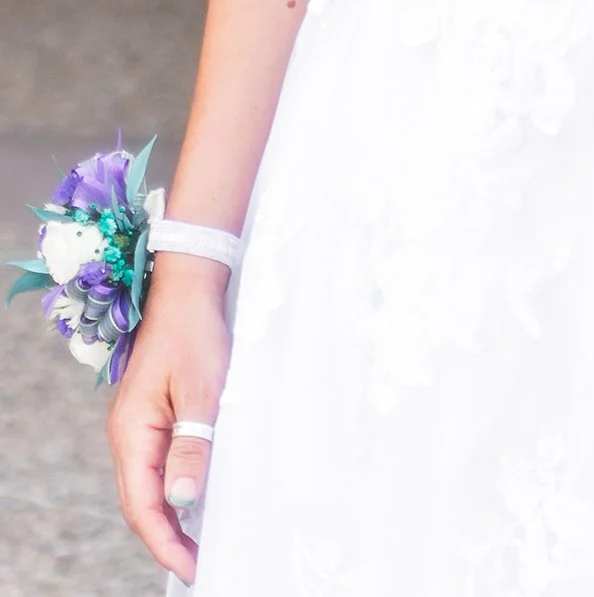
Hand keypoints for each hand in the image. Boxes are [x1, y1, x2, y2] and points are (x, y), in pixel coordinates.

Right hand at [107, 258, 230, 584]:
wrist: (190, 289)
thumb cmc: (196, 334)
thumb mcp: (202, 391)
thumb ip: (191, 446)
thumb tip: (182, 501)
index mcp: (131, 434)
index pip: (142, 505)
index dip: (164, 540)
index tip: (190, 567)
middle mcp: (128, 436)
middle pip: (141, 502)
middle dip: (166, 537)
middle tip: (198, 564)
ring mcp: (139, 426)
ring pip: (149, 485)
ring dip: (170, 516)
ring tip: (198, 543)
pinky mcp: (155, 416)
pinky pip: (159, 464)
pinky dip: (174, 489)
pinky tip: (194, 500)